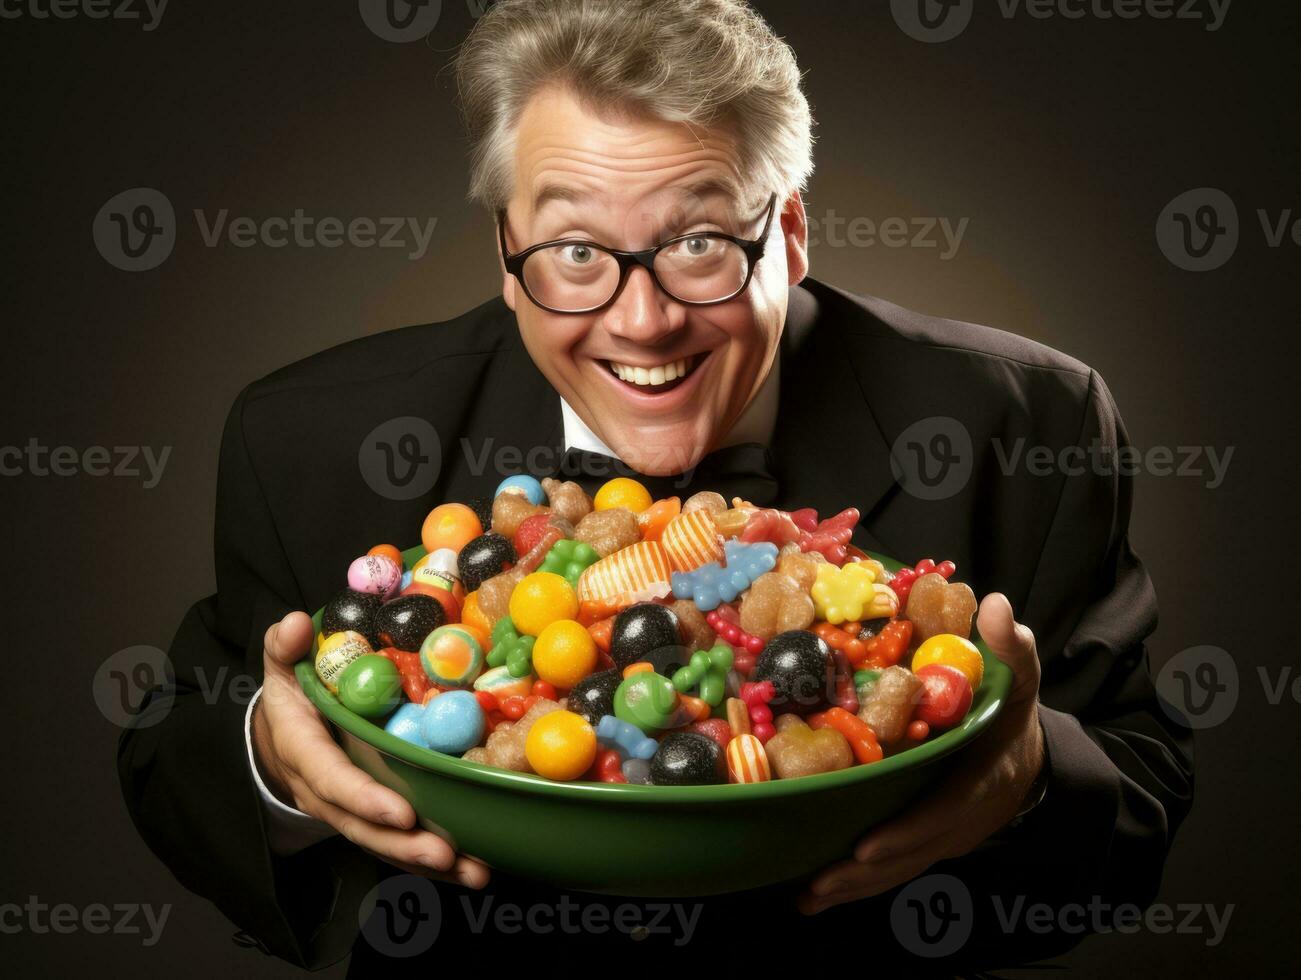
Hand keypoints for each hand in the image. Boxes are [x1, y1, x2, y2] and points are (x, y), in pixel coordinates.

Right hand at [252, 611, 489, 888]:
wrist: (281, 735)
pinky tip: (473, 868)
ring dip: (429, 861)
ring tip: (475, 871)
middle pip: (363, 826)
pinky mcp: (370, 817)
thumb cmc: (293, 695)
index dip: (365, 798)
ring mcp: (347, 810)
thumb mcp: (282, 665)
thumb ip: (285, 646)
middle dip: (405, 843)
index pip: (332, 780)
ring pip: (386, 843)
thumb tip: (296, 624)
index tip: (402, 812)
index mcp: (305, 751)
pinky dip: (434, 860)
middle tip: (447, 853)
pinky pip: (399, 843)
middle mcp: (325, 791)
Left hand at [798, 593, 1043, 913]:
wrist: (1035, 756)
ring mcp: (946, 835)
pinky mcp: (930, 840)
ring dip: (854, 886)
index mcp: (981, 779)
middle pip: (910, 854)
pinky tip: (821, 891)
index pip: (941, 812)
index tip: (866, 843)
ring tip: (806, 899)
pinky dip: (861, 881)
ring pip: (899, 867)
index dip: (905, 831)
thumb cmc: (1015, 711)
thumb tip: (999, 606)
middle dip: (863, 873)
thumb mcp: (1022, 676)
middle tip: (815, 885)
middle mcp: (962, 819)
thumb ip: (1013, 646)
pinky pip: (896, 864)